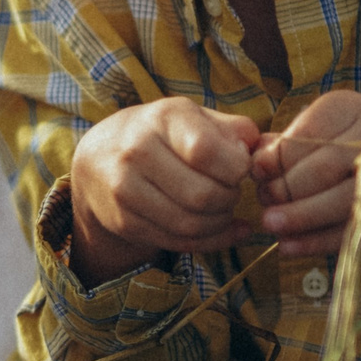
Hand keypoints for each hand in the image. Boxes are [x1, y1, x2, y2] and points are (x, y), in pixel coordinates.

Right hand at [67, 99, 263, 282]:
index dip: (236, 167)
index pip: (206, 151)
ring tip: (224, 210)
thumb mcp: (195, 118)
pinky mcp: (124, 221)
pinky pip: (177, 242)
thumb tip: (260, 152)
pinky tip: (223, 230)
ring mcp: (125, 189)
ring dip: (220, 223)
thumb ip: (233, 130)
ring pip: (190, 224)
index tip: (240, 168)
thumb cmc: (163, 135)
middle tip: (231, 192)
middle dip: (229, 199)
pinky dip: (209, 241)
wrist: (100, 159)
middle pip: (202, 195)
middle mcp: (137, 151)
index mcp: (163, 119)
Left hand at [252, 91, 360, 288]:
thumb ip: (282, 148)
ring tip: (272, 226)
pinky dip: (317, 241)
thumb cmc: (345, 158)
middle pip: (324, 167)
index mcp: (351, 108)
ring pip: (341, 200)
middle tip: (264, 205)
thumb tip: (256, 163)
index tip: (257, 174)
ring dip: (300, 217)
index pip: (308, 133)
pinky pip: (354, 228)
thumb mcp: (316, 140)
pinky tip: (292, 246)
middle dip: (287, 190)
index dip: (278, 157)